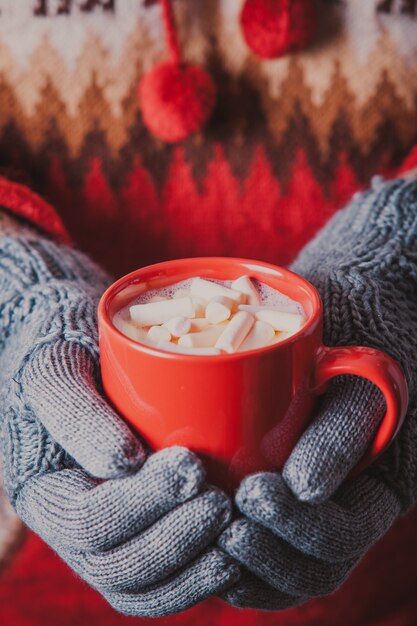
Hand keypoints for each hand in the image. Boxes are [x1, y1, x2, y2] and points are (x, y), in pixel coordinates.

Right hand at [0, 222, 238, 615]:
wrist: (78, 349)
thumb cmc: (64, 351)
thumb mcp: (56, 363)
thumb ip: (74, 408)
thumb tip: (122, 464)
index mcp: (46, 492)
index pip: (88, 523)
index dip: (141, 506)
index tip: (192, 466)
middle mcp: (74, 526)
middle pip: (118, 568)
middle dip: (175, 542)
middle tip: (223, 503)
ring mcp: (110, 536)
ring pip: (143, 586)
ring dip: (193, 571)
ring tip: (237, 531)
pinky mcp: (144, 531)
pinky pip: (166, 579)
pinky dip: (200, 574)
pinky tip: (236, 551)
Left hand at [218, 178, 416, 608]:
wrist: (350, 311)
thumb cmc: (361, 338)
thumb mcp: (364, 379)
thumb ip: (344, 428)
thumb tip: (303, 488)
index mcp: (375, 488)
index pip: (341, 539)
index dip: (298, 533)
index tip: (252, 495)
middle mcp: (344, 506)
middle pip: (308, 566)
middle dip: (265, 557)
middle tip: (224, 523)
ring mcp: (312, 500)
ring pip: (280, 562)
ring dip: (243, 564)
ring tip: (204, 535)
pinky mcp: (278, 484)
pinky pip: (258, 539)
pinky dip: (228, 550)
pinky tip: (196, 539)